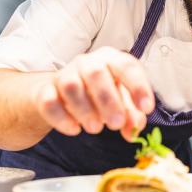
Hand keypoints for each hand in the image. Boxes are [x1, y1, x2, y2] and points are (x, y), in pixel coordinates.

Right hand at [34, 47, 153, 141]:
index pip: (126, 66)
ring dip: (84, 110)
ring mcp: (64, 75)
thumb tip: (134, 131)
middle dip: (108, 100)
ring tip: (96, 128)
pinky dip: (61, 118)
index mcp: (111, 60)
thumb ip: (132, 116)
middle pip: (96, 73)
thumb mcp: (121, 103)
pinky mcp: (45, 91)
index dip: (138, 86)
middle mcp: (87, 63)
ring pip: (71, 86)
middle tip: (116, 124)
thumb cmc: (100, 94)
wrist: (61, 93)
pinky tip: (74, 130)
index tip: (146, 108)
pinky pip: (49, 101)